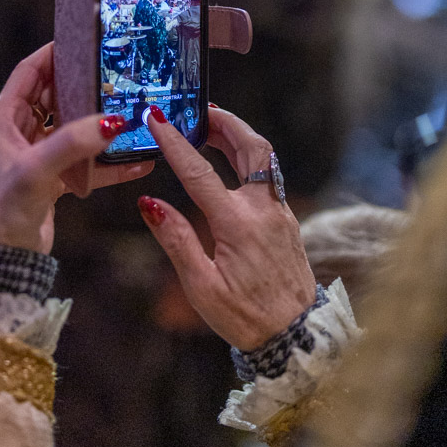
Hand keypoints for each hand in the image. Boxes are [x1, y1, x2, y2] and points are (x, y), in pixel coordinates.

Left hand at [0, 43, 152, 252]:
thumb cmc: (1, 213)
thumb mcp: (36, 171)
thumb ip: (73, 143)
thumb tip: (111, 121)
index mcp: (2, 119)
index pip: (31, 72)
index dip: (55, 53)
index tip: (85, 39)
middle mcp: (18, 132)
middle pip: (56, 95)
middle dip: (84, 86)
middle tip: (116, 74)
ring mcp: (36, 155)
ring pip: (73, 127)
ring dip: (99, 123)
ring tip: (130, 112)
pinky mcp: (52, 179)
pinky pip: (85, 161)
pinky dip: (108, 161)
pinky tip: (137, 161)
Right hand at [137, 106, 314, 348]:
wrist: (296, 337)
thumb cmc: (245, 317)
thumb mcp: (201, 286)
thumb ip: (176, 240)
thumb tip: (150, 203)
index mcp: (237, 224)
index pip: (199, 171)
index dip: (174, 141)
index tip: (156, 118)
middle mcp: (263, 210)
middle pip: (250, 146)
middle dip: (225, 121)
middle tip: (199, 109)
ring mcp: (280, 213)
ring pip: (264, 158)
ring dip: (239, 135)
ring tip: (211, 126)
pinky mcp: (287, 221)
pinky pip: (269, 176)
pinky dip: (249, 157)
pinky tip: (232, 162)